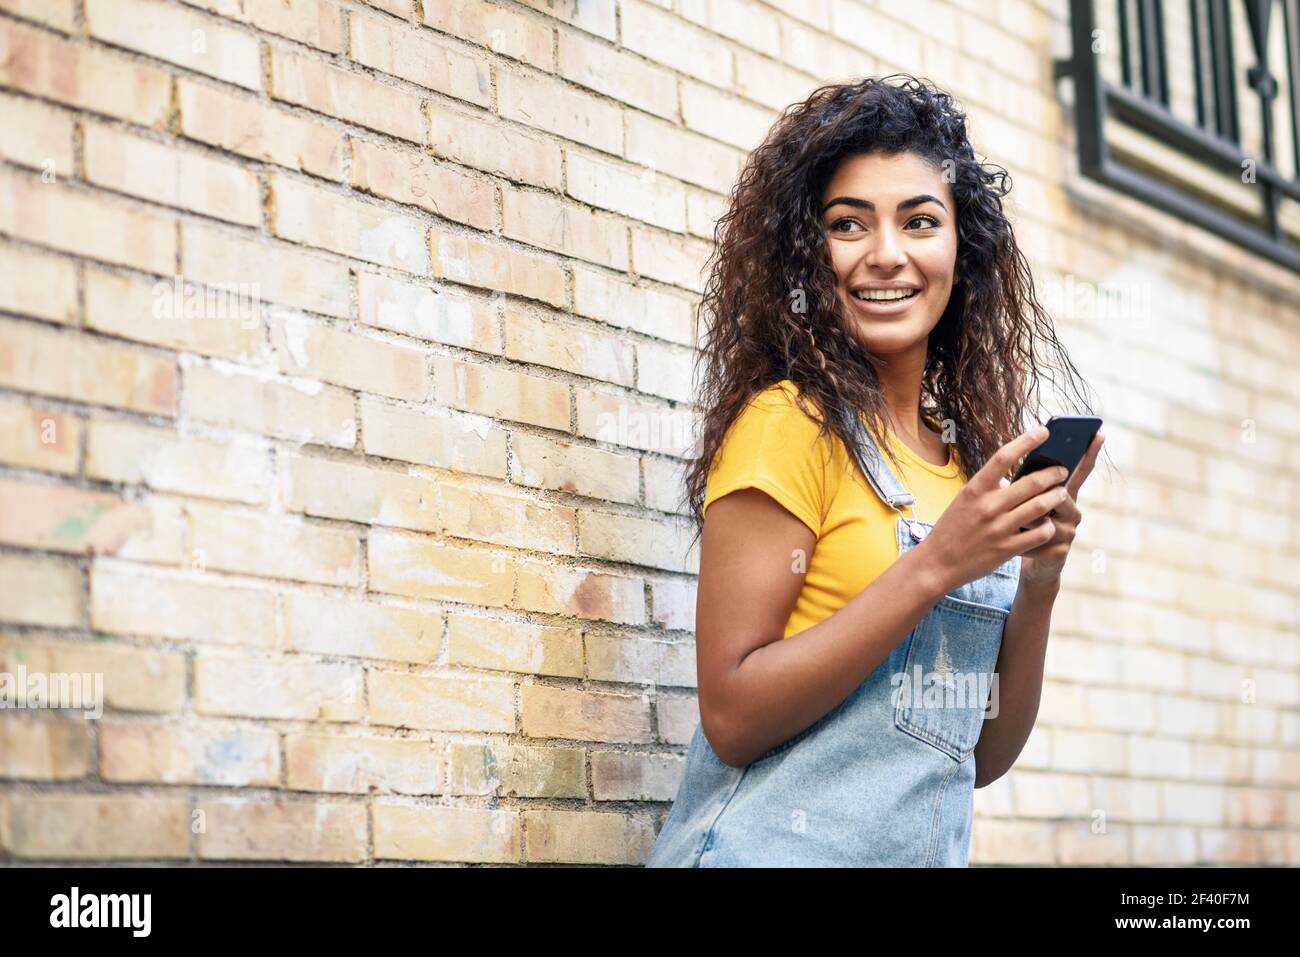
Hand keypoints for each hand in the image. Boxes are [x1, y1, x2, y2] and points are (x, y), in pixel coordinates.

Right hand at [916, 424, 1085, 594]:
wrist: (938, 563)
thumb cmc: (952, 528)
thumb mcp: (964, 501)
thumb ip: (989, 488)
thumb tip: (1015, 478)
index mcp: (975, 489)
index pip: (1003, 457)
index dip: (1026, 441)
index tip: (1044, 431)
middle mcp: (987, 506)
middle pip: (1031, 482)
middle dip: (1053, 473)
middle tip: (1062, 470)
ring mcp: (998, 528)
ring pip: (1040, 506)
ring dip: (1057, 497)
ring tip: (1062, 493)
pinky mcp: (1006, 549)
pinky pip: (1039, 534)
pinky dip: (1049, 527)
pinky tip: (1050, 524)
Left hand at [1011, 430, 1103, 587]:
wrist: (1025, 562)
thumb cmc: (1020, 524)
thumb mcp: (1021, 501)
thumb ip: (1026, 484)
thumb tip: (1021, 463)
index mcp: (1063, 495)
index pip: (1079, 471)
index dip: (1088, 453)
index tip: (1097, 433)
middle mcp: (1072, 512)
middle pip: (1060, 494)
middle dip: (1039, 494)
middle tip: (1021, 497)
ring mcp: (1069, 533)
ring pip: (1047, 517)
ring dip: (1025, 518)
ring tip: (1012, 521)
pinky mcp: (1060, 553)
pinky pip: (1039, 540)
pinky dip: (1022, 539)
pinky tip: (1014, 541)